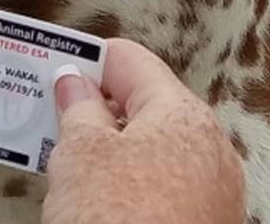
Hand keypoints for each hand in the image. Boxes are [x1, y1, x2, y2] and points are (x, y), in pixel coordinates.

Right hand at [42, 39, 244, 223]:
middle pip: (148, 107)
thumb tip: (76, 81)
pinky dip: (136, 186)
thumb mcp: (80, 154)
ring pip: (159, 150)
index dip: (87, 62)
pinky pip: (168, 188)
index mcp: (182, 113)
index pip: (130, 61)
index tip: (54, 74)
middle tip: (57, 124)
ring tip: (76, 172)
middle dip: (101, 112)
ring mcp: (214, 191)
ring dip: (118, 152)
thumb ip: (78, 107)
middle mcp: (211, 147)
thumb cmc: (117, 220)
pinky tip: (106, 205)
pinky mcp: (208, 223)